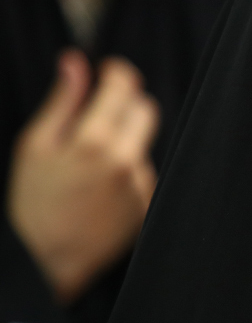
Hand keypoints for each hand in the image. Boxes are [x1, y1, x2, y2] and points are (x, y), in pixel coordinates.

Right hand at [6, 49, 159, 304]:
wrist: (46, 260)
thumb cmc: (32, 203)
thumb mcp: (35, 145)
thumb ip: (63, 101)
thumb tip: (76, 62)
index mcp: (95, 141)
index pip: (125, 87)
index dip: (118, 73)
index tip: (109, 72)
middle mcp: (127, 160)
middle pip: (146, 110)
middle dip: (126, 104)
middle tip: (98, 113)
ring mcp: (142, 184)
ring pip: (142, 144)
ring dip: (123, 143)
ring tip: (87, 168)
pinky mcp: (148, 204)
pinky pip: (142, 174)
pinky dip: (126, 173)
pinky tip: (99, 190)